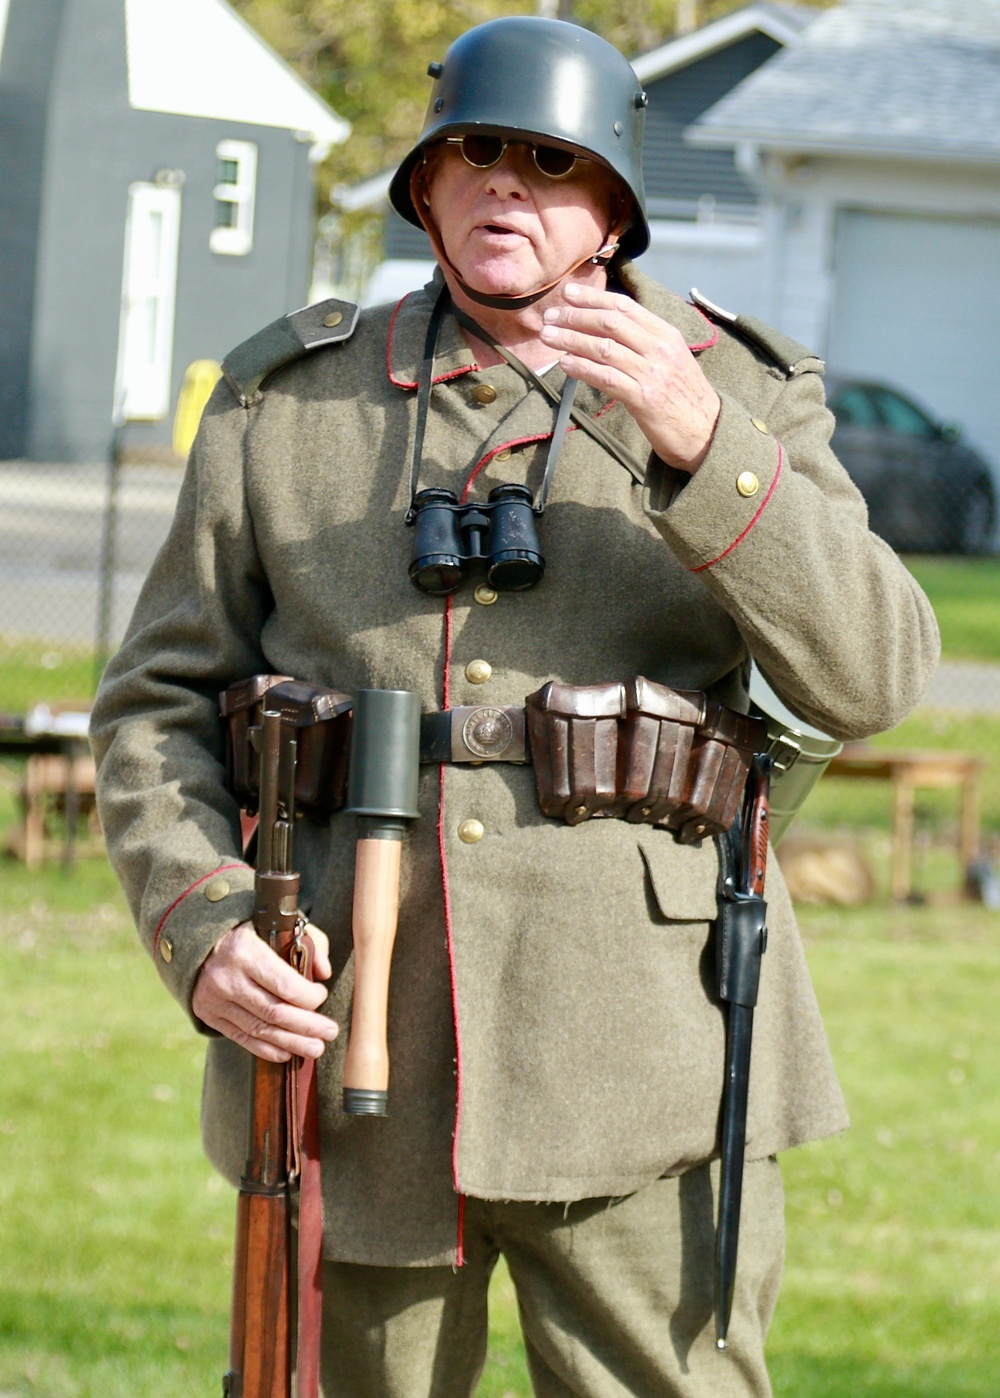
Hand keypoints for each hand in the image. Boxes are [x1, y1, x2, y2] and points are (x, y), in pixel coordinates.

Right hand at [192, 921, 337, 1062]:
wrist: (202, 942)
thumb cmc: (253, 932)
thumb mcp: (281, 925)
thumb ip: (310, 943)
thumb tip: (324, 973)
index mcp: (245, 951)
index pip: (284, 984)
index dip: (309, 996)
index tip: (322, 995)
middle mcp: (227, 978)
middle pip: (274, 1012)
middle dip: (307, 1026)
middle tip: (330, 1032)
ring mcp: (215, 1000)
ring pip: (260, 1029)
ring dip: (292, 1042)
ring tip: (316, 1048)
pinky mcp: (209, 1015)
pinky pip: (242, 1038)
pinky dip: (266, 1049)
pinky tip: (287, 1052)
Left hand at [539, 282, 720, 472]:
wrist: (708, 432)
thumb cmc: (683, 398)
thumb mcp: (671, 360)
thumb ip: (644, 342)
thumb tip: (607, 327)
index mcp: (666, 335)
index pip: (624, 307)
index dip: (593, 298)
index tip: (568, 294)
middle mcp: (660, 349)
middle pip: (610, 322)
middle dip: (575, 316)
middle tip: (550, 315)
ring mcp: (653, 373)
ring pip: (604, 347)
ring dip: (571, 339)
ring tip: (548, 336)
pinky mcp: (645, 399)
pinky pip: (607, 377)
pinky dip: (583, 368)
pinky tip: (565, 364)